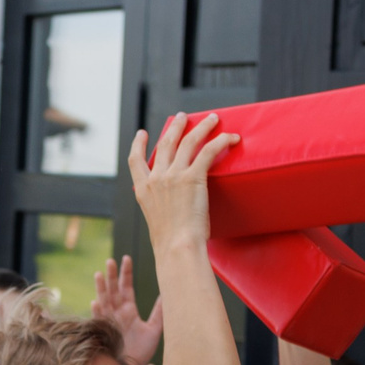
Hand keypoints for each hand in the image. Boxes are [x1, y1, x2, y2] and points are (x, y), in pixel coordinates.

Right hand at [92, 257, 164, 364]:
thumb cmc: (143, 351)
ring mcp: (109, 322)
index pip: (126, 287)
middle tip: (110, 260)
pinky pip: (99, 321)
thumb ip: (160, 312)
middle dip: (111, 276)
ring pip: (103, 301)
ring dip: (101, 288)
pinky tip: (95, 303)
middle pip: (113, 290)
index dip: (125, 273)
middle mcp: (117, 313)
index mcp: (128, 310)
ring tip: (99, 274)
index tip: (126, 258)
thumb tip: (169, 295)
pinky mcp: (105, 334)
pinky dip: (97, 313)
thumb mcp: (154, 329)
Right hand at [127, 112, 237, 253]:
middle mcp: (156, 178)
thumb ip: (162, 208)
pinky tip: (230, 138)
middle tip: (183, 117)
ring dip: (202, 126)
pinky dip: (220, 141)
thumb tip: (175, 207)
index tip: (142, 133)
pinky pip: (208, 151)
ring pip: (188, 141)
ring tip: (212, 119)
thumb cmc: (171, 244)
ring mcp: (173, 176)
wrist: (177, 247)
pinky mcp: (193, 177)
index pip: (134, 160)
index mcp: (143, 190)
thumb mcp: (157, 221)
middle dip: (176, 126)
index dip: (138, 144)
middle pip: (165, 143)